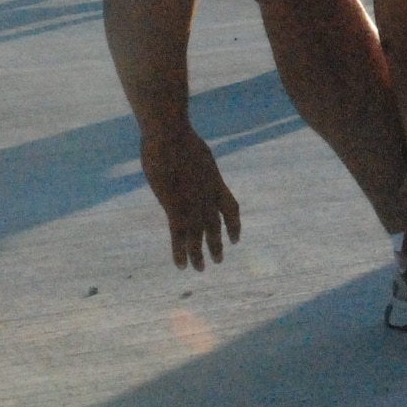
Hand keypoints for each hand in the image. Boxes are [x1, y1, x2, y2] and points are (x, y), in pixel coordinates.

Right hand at [140, 127, 241, 269]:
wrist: (170, 136)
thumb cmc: (178, 137)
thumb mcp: (196, 153)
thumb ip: (197, 164)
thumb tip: (190, 163)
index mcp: (216, 183)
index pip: (231, 209)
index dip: (234, 226)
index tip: (236, 238)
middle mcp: (208, 198)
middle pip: (215, 227)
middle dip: (217, 245)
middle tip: (219, 260)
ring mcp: (193, 205)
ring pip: (198, 237)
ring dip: (199, 256)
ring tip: (201, 270)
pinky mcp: (175, 209)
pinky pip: (179, 238)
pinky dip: (180, 253)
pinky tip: (181, 266)